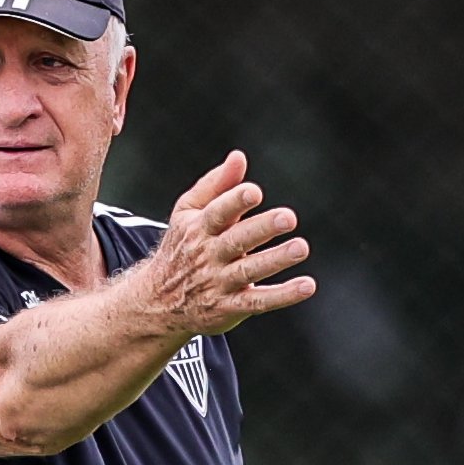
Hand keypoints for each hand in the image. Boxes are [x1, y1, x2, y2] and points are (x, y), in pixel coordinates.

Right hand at [145, 150, 315, 334]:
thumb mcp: (188, 213)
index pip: (216, 213)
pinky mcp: (229, 307)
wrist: (157, 301)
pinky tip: (306, 285)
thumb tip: (239, 157)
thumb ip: (216, 185)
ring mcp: (218, 283)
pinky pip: (257, 302)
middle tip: (288, 217)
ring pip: (249, 271)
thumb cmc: (182, 246)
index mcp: (197, 228)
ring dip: (275, 259)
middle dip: (261, 229)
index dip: (234, 202)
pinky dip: (282, 296)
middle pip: (236, 240)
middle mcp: (207, 255)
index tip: (254, 192)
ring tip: (301, 248)